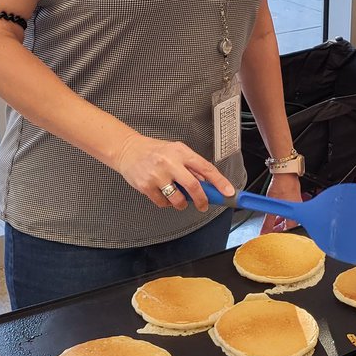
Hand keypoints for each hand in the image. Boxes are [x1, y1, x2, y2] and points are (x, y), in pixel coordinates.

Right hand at [113, 133, 234, 210]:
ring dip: (182, 204)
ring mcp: (157, 175)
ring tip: (179, 199)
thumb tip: (207, 184)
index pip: (206, 168)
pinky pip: (163, 203)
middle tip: (203, 205)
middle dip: (202, 199)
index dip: (219, 182)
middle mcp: (170, 163)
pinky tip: (164, 195)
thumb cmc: (154, 151)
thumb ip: (191, 166)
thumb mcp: (175, 151)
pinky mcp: (146, 186)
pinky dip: (167, 203)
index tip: (228, 192)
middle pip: (193, 186)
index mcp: (181, 152)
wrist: (127, 150)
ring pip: (178, 199)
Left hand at [260, 172, 302, 233]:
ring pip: (289, 219)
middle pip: (289, 226)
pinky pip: (289, 213)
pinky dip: (282, 215)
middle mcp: (298, 213)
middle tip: (270, 232)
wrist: (285, 173)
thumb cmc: (282, 187)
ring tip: (272, 224)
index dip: (279, 236)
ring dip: (280, 223)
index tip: (271, 237)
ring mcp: (297, 206)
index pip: (288, 231)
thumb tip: (264, 231)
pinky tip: (276, 215)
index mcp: (295, 216)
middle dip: (279, 230)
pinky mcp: (295, 201)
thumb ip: (268, 222)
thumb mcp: (271, 207)